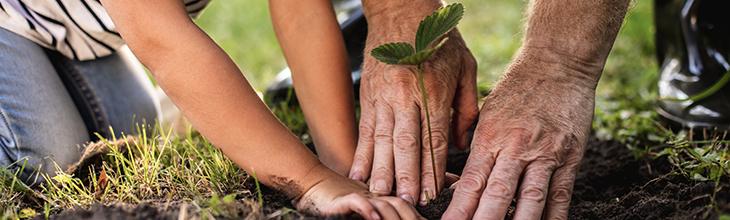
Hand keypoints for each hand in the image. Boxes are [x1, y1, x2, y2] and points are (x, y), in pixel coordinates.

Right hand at [297, 175, 421, 219]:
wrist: (312, 185)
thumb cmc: (339, 203)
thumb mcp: (367, 206)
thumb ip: (383, 210)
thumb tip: (401, 216)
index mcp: (383, 198)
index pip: (406, 207)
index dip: (415, 216)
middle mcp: (375, 195)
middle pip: (400, 205)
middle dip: (408, 218)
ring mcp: (361, 196)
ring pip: (383, 204)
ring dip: (392, 216)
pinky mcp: (342, 199)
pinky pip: (358, 202)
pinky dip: (367, 210)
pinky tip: (375, 218)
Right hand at [349, 10, 478, 204]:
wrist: (401, 12)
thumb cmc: (439, 40)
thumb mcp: (465, 66)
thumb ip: (467, 106)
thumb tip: (462, 142)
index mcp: (434, 90)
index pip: (434, 137)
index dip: (432, 167)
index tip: (432, 191)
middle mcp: (407, 95)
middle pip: (407, 143)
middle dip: (407, 176)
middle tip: (407, 201)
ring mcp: (384, 96)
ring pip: (383, 139)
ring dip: (382, 170)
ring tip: (381, 194)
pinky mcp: (368, 95)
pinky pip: (365, 129)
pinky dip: (362, 153)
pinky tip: (359, 172)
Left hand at [443, 51, 596, 219]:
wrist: (557, 63)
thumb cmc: (516, 89)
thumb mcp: (487, 114)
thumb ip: (476, 149)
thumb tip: (458, 186)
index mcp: (490, 136)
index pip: (471, 182)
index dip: (459, 209)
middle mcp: (516, 147)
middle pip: (498, 195)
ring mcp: (545, 153)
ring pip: (530, 200)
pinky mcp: (570, 157)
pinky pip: (560, 195)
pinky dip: (552, 217)